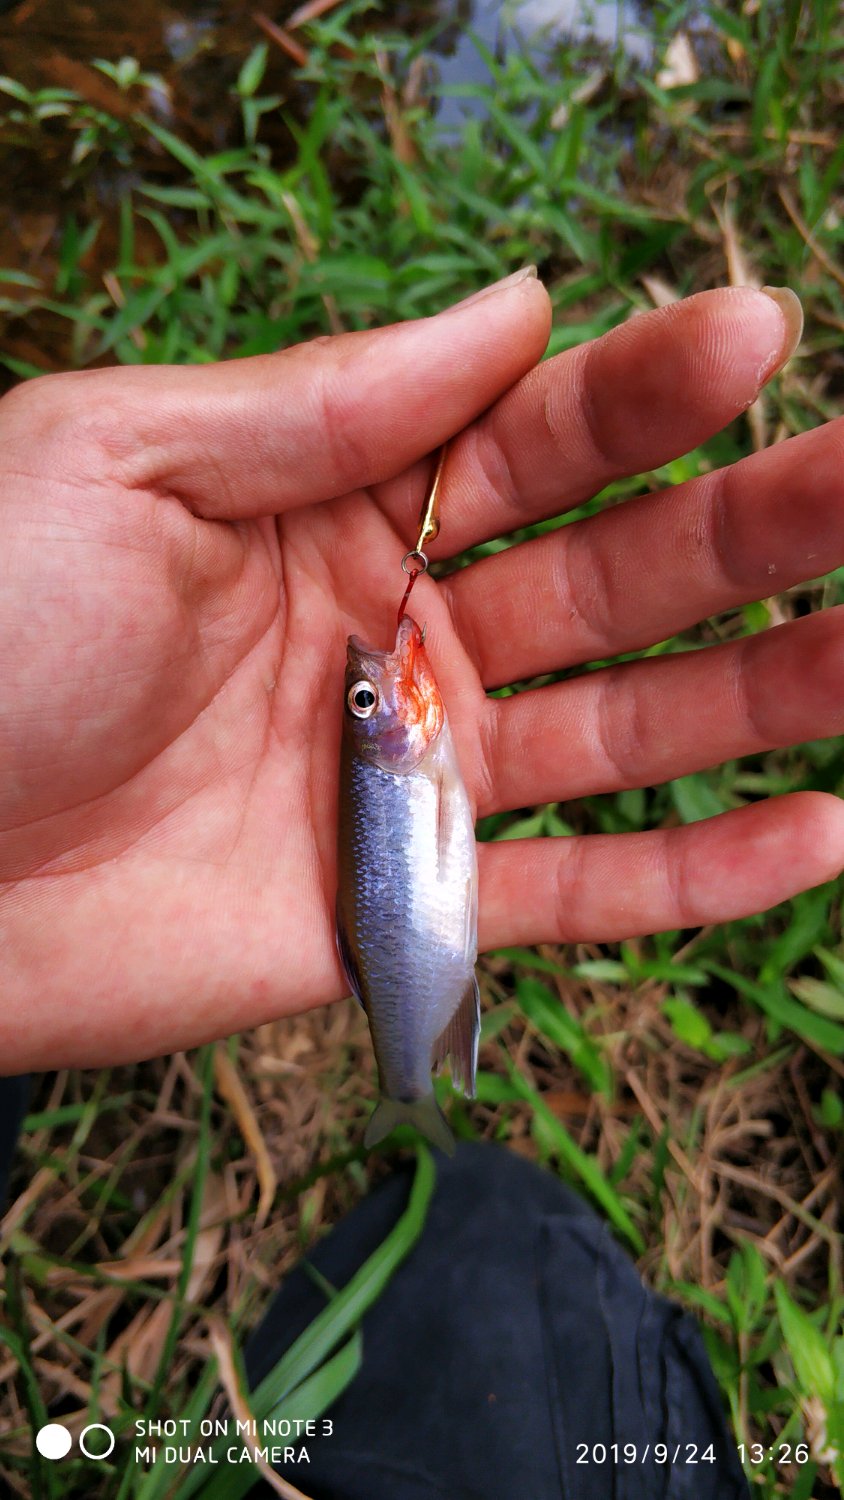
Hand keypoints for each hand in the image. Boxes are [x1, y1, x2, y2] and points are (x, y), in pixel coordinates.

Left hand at [2, 277, 841, 1070]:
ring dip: (765, 693)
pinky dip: (697, 873)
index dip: (645, 391)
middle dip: (751, 528)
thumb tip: (519, 306)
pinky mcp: (402, 912)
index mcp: (330, 508)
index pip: (528, 437)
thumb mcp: (123, 457)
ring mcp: (408, 779)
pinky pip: (575, 893)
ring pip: (627, 731)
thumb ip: (330, 400)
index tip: (758, 334)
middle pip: (613, 576)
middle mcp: (394, 637)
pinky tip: (819, 826)